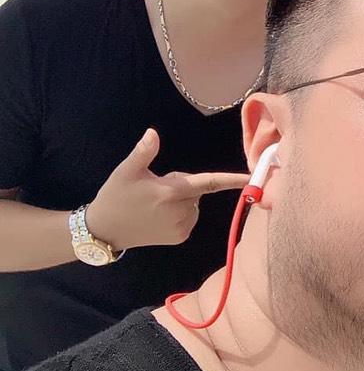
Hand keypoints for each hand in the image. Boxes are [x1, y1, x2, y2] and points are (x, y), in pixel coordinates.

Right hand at [85, 129, 249, 249]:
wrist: (105, 230)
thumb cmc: (115, 196)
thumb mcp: (125, 171)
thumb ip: (143, 153)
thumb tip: (153, 133)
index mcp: (170, 193)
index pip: (208, 183)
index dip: (232, 180)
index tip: (252, 178)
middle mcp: (180, 212)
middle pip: (196, 189)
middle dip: (181, 184)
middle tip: (154, 188)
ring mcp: (181, 227)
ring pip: (194, 203)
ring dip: (181, 200)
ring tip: (154, 203)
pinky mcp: (180, 237)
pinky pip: (189, 217)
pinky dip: (179, 213)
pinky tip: (158, 215)